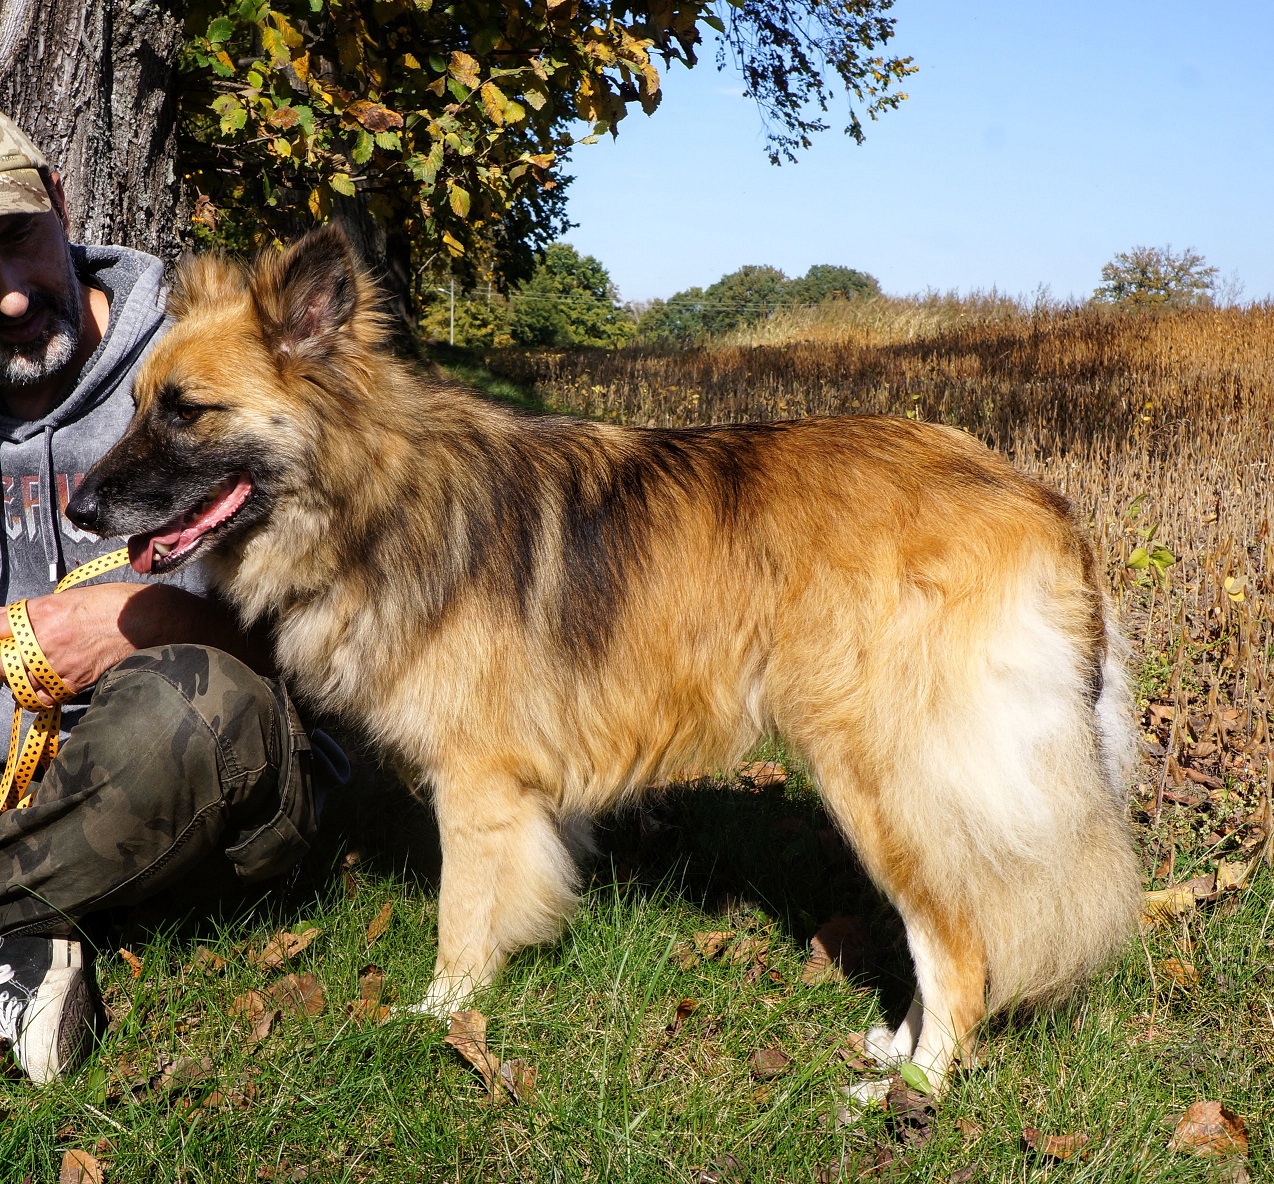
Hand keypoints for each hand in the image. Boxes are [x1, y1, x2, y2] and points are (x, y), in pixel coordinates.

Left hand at [0, 583, 145, 705]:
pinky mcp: (76, 681)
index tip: (2, 640)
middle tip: (12, 658)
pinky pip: (45, 697)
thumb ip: (31, 611)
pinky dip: (40, 694)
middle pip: (2, 664)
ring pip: (20, 683)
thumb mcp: (66, 597)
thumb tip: (5, 619)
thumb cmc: (112, 603)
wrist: (145, 619)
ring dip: (19, 679)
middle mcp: (46, 640)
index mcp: (41, 613)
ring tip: (29, 671)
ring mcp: (60, 664)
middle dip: (4, 663)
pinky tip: (44, 685)